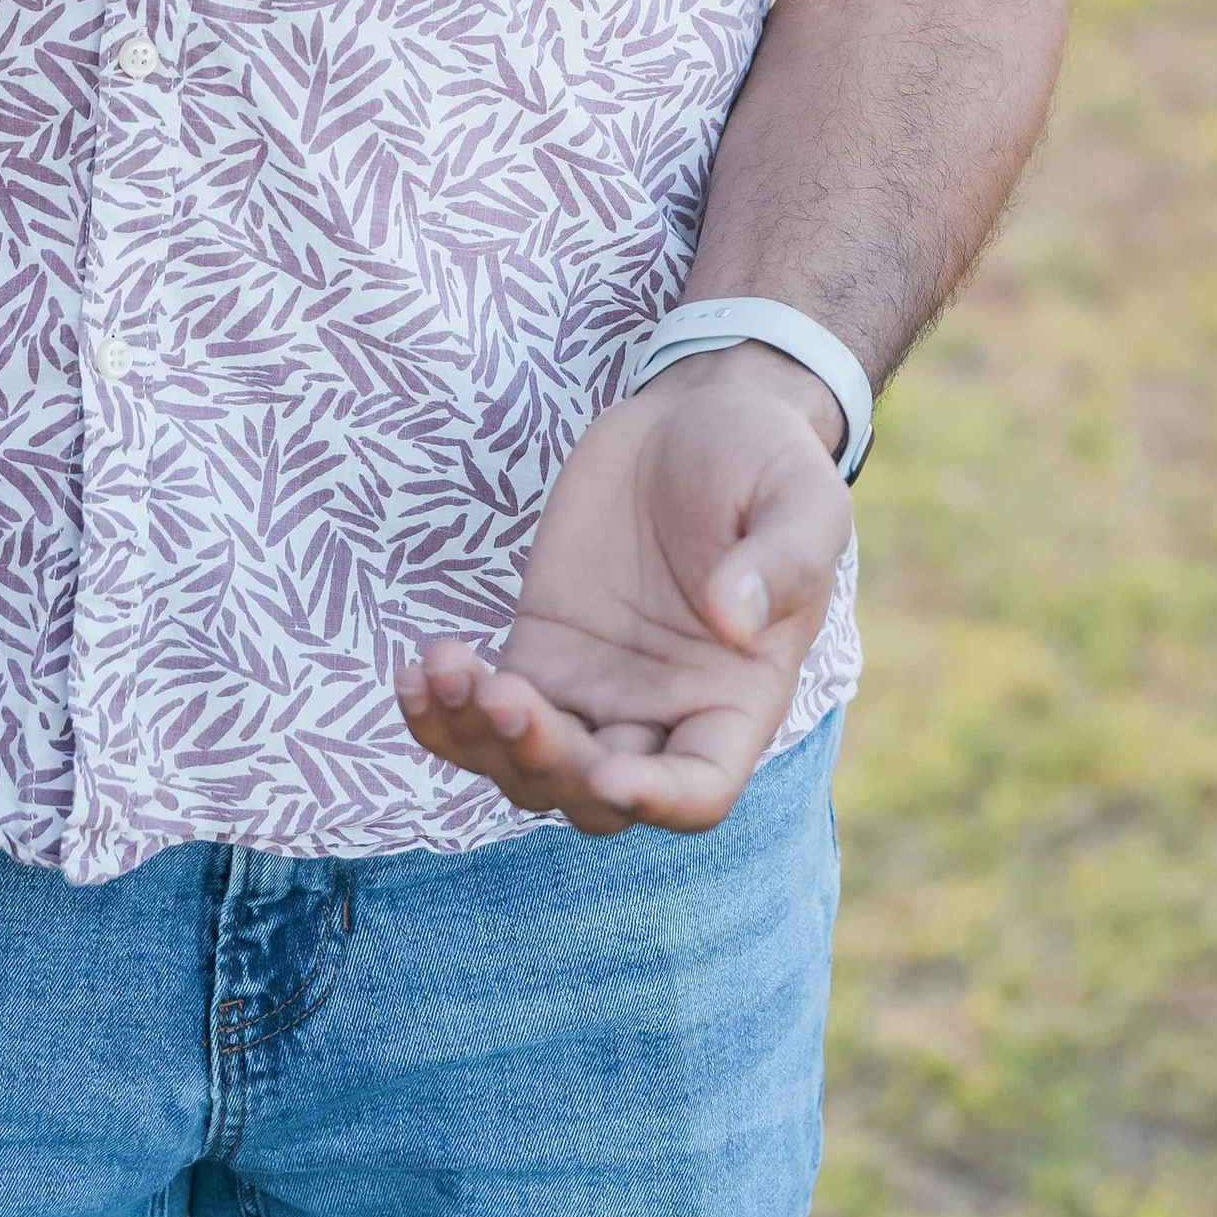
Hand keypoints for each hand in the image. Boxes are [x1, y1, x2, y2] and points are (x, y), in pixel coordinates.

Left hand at [395, 344, 850, 836]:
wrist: (696, 416)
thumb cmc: (764, 463)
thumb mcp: (802, 498)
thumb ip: (781, 560)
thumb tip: (734, 618)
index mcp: (735, 702)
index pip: (699, 791)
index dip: (658, 799)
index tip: (611, 772)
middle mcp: (660, 716)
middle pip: (594, 794)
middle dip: (546, 761)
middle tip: (507, 693)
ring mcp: (592, 690)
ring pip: (525, 765)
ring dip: (477, 737)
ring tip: (446, 665)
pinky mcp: (540, 649)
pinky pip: (482, 708)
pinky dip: (442, 709)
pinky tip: (415, 671)